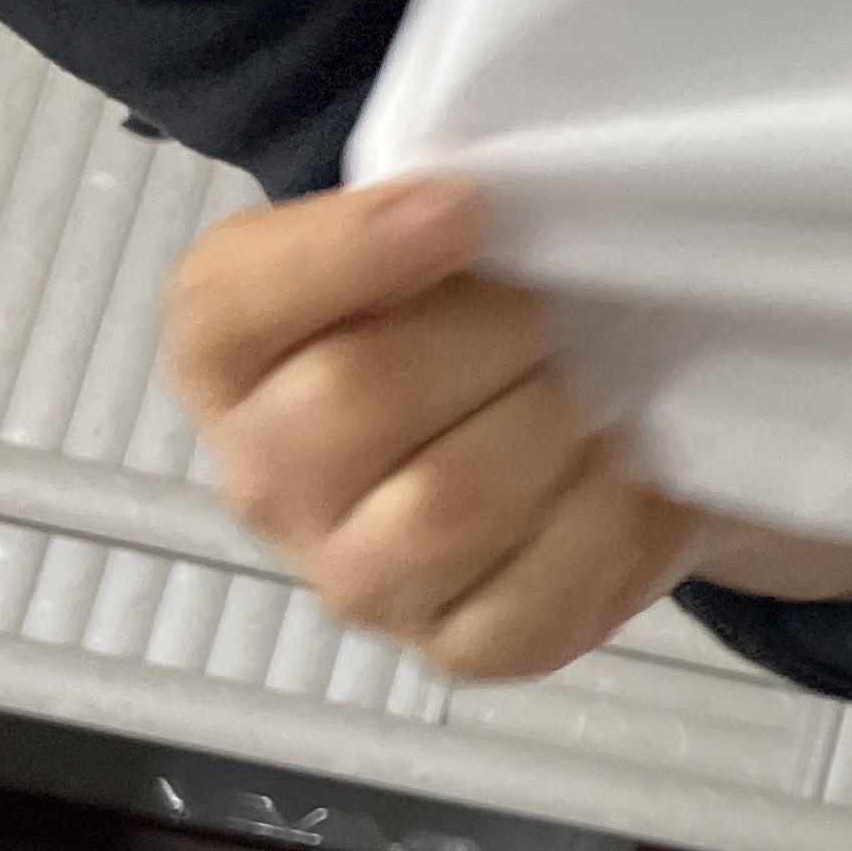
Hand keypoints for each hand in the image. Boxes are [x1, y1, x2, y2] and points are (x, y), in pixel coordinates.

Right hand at [166, 177, 851, 684]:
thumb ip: (422, 213)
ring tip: (588, 397)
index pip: (236, 302)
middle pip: (357, 400)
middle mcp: (264, 477)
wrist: (566, 427)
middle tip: (548, 316)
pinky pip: (529, 605)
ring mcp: (352, 578)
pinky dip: (605, 528)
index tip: (467, 209)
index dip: (353, 251)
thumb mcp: (433, 238)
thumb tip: (473, 202)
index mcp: (228, 351)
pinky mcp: (455, 648)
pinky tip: (623, 475)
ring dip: (550, 433)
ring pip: (445, 509)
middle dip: (490, 339)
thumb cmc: (476, 313)